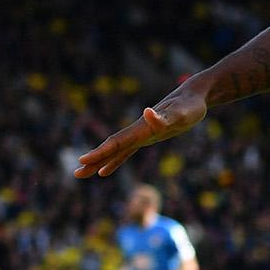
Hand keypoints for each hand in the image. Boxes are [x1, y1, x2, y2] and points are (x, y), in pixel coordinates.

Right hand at [75, 84, 206, 177]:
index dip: (101, 152)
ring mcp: (141, 134)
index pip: (117, 142)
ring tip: (83, 173)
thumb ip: (164, 117)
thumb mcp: (181, 114)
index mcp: (142, 128)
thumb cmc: (190, 106)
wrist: (193, 96)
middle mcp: (138, 130)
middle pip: (111, 147)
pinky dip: (115, 161)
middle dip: (94, 160)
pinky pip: (126, 152)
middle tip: (76, 174)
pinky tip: (105, 171)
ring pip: (115, 150)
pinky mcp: (148, 137)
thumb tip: (147, 112)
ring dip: (99, 161)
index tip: (83, 160)